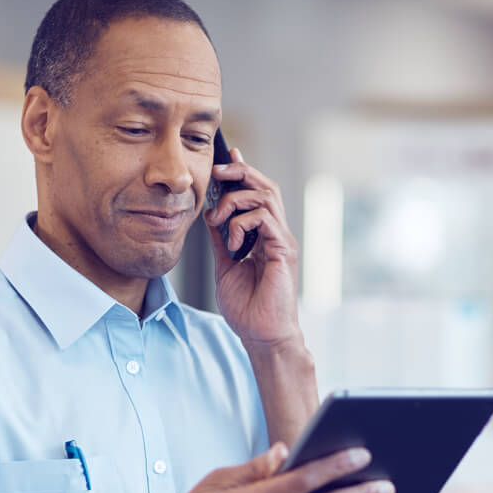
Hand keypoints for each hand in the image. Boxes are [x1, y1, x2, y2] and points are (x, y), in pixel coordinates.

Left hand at [203, 149, 300, 349]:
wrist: (261, 334)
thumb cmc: (247, 307)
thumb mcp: (225, 266)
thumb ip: (220, 240)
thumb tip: (209, 216)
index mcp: (264, 235)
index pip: (257, 193)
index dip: (244, 172)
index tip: (227, 157)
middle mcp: (277, 234)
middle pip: (266, 186)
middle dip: (241, 172)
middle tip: (218, 171)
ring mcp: (282, 240)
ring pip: (265, 196)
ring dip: (235, 200)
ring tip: (218, 219)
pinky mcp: (284, 251)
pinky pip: (264, 219)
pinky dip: (242, 224)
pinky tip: (232, 242)